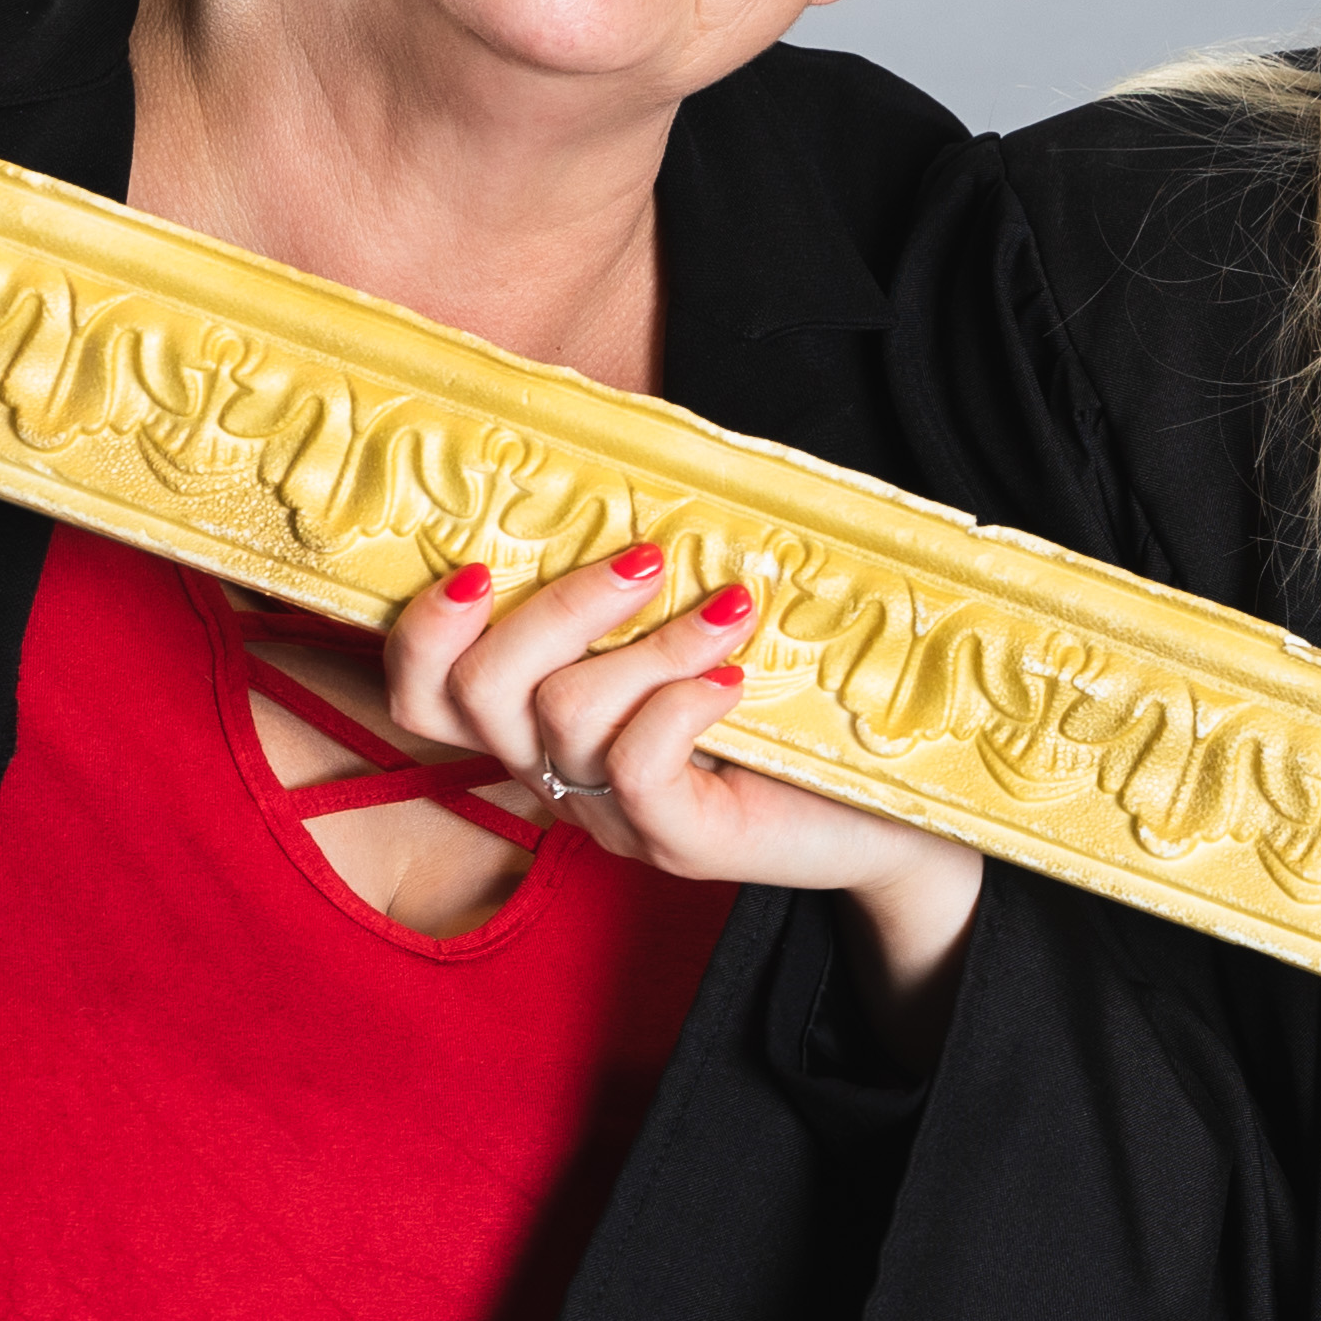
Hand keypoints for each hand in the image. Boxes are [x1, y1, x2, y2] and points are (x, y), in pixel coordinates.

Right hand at [393, 543, 985, 1014]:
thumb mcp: (702, 637)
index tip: (480, 566)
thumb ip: (646, 589)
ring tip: (732, 609)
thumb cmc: (795, 714)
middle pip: (475, 697)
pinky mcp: (680, 845)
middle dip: (552, 610)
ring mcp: (616, 821)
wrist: (898, 822)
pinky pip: (636, 767)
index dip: (423, 634)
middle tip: (645, 559)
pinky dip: (678, 702)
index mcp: (547, 730)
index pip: (426, 699)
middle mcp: (563, 781)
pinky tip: (733, 678)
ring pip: (567, 715)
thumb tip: (635, 475)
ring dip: (650, 642)